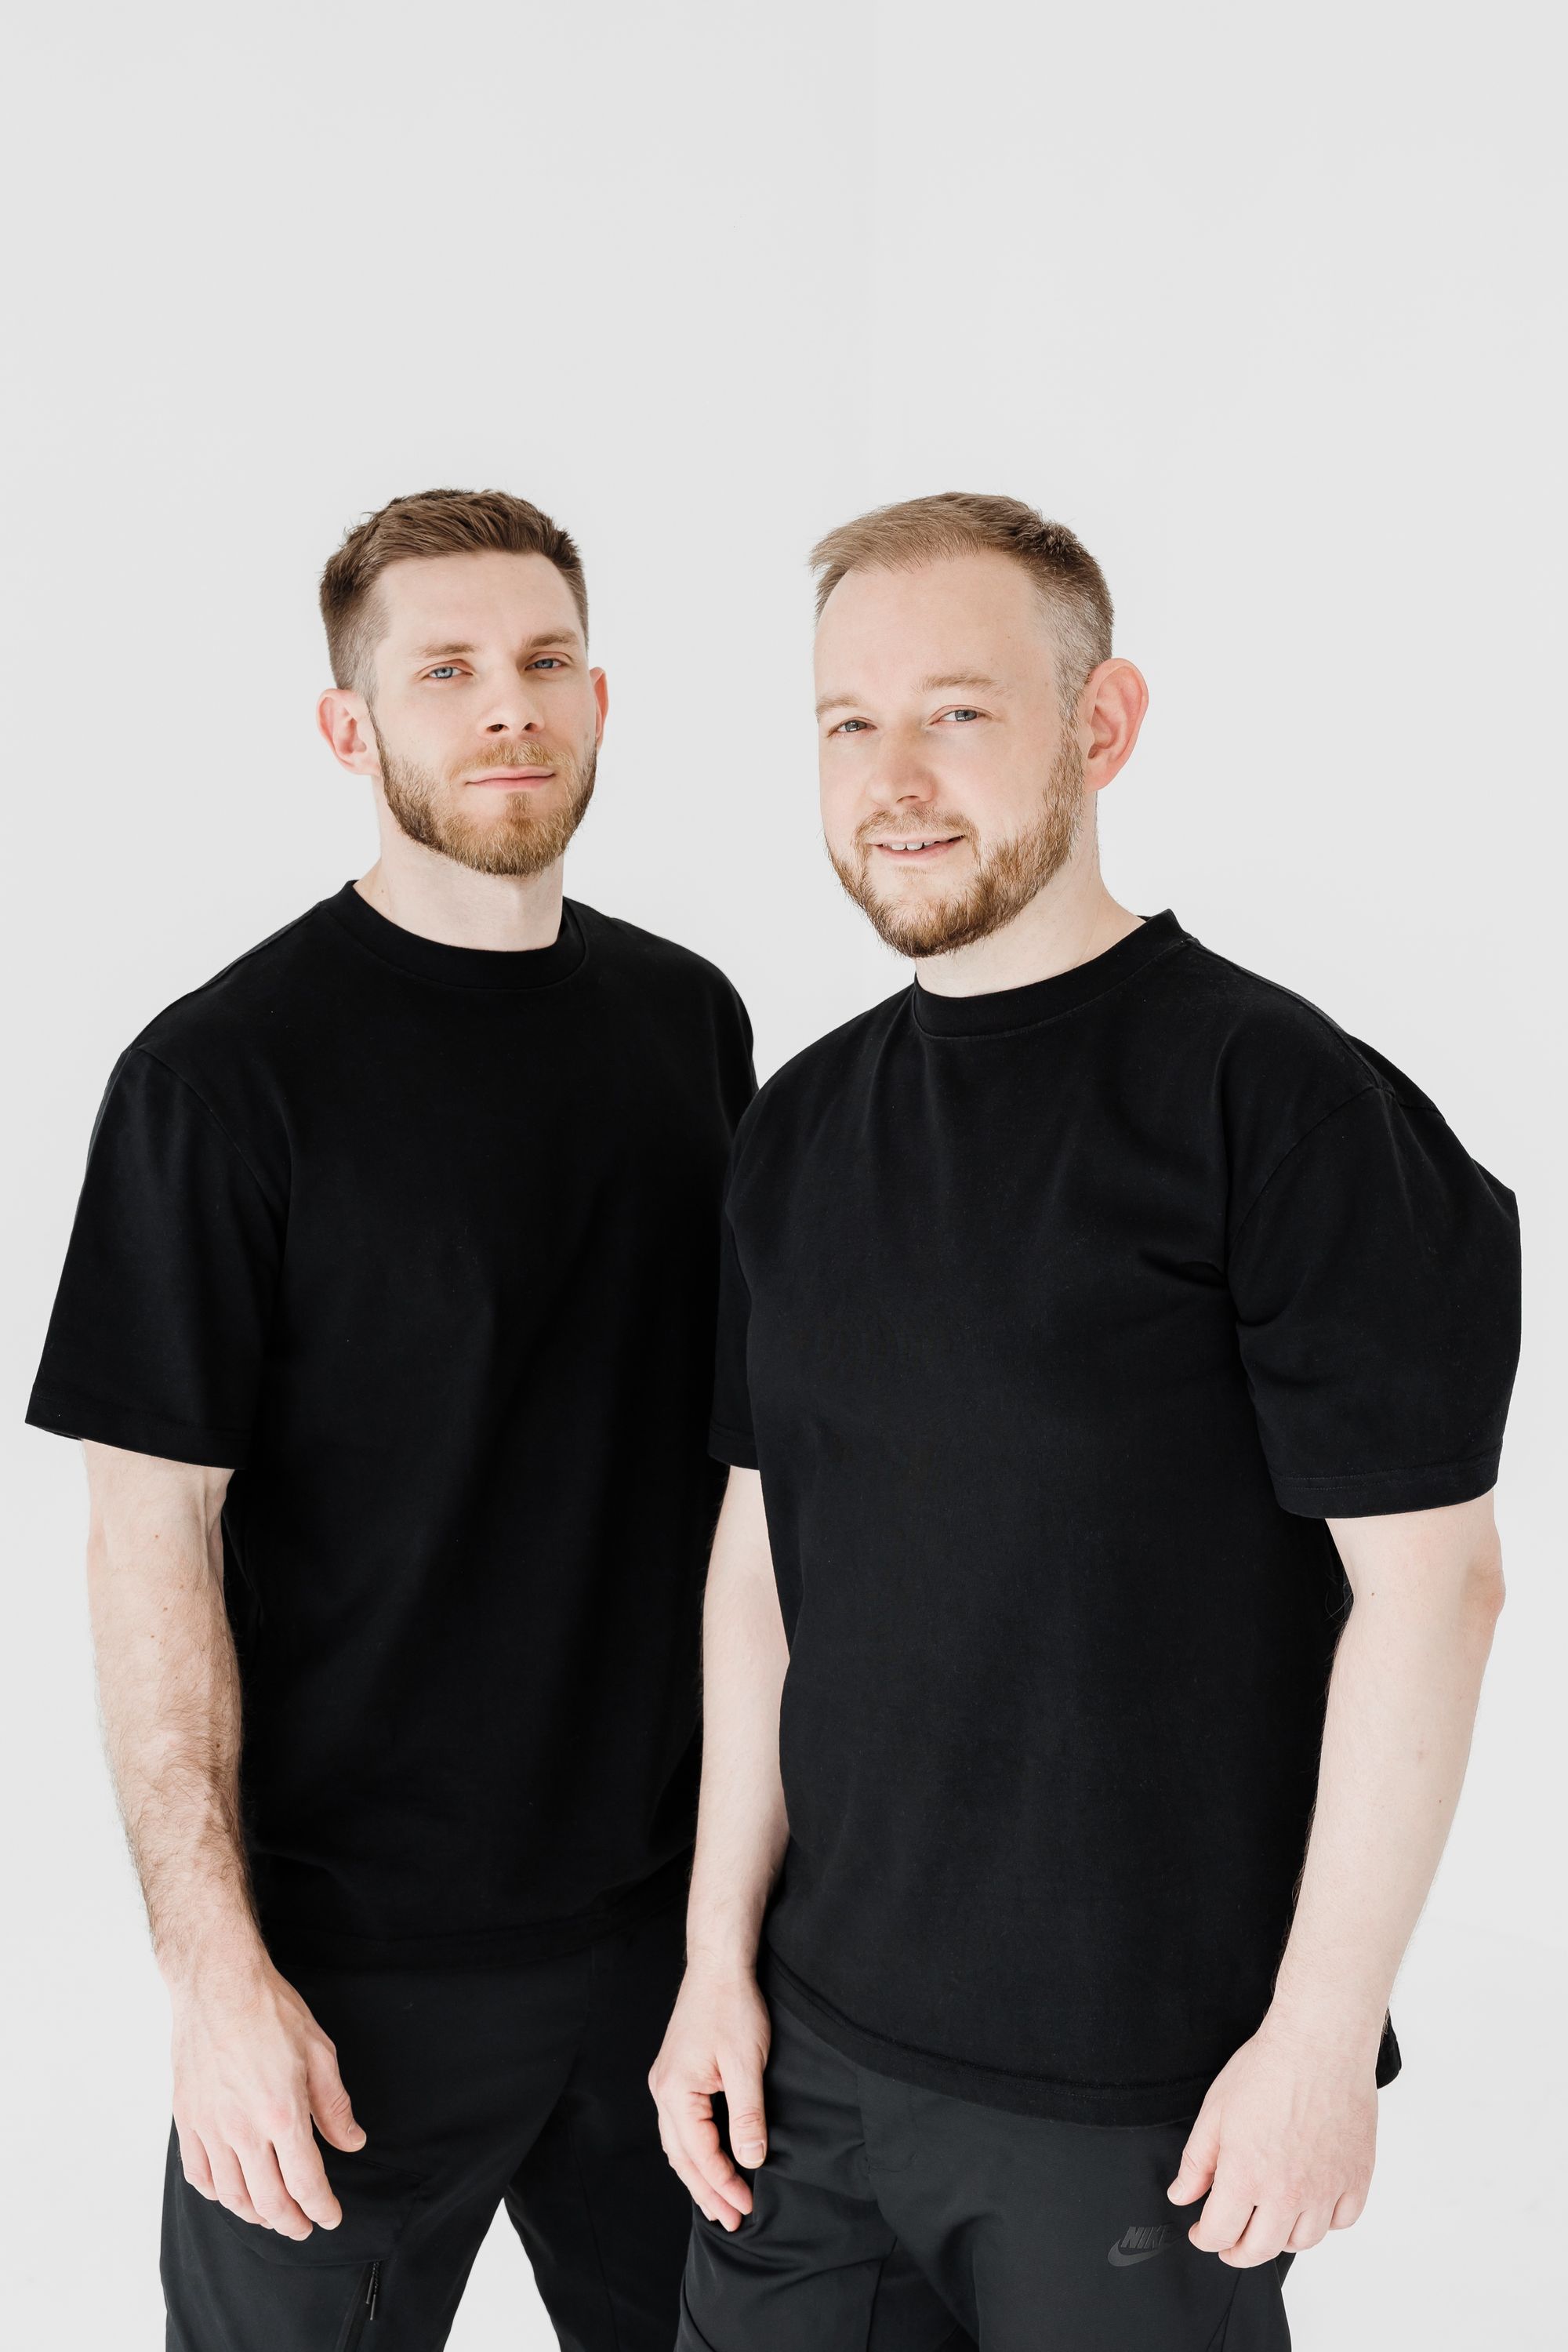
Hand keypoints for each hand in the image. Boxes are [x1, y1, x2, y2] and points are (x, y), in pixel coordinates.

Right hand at [169, 1939, 364, 2238]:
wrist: (218, 1984)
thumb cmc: (270, 2010)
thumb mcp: (319, 2052)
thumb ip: (335, 2106)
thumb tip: (351, 2142)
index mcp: (282, 2114)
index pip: (306, 2182)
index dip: (321, 2208)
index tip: (330, 2217)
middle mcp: (243, 2129)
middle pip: (269, 2199)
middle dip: (291, 2221)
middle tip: (303, 2226)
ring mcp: (210, 2127)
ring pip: (232, 2195)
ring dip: (255, 2214)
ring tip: (272, 2216)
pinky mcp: (186, 2119)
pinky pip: (198, 2174)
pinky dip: (217, 2194)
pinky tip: (231, 2194)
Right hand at [649, 1964, 770, 2232]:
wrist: (718, 1966)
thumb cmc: (732, 2008)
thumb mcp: (747, 2064)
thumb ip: (747, 2116)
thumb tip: (751, 2161)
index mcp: (675, 2092)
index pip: (700, 2154)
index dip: (724, 2184)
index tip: (747, 2207)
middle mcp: (663, 2091)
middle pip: (681, 2157)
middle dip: (706, 2192)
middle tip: (732, 2221)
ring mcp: (666, 2082)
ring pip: (677, 2145)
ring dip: (698, 2175)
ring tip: (720, 2203)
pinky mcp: (675, 2074)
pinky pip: (680, 2127)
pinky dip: (694, 2152)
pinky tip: (709, 2161)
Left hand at [1166, 2016, 1377, 2264]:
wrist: (1319, 2042)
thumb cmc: (1267, 2068)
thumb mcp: (1215, 2111)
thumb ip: (1197, 2162)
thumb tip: (1181, 2196)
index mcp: (1246, 2177)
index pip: (1220, 2233)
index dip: (1205, 2237)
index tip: (1202, 2232)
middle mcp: (1288, 2193)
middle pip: (1261, 2249)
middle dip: (1237, 2250)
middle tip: (1230, 2240)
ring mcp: (1327, 2188)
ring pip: (1303, 2241)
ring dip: (1281, 2237)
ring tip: (1268, 2221)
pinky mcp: (1357, 2177)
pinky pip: (1342, 2220)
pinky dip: (1325, 2221)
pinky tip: (1311, 2205)